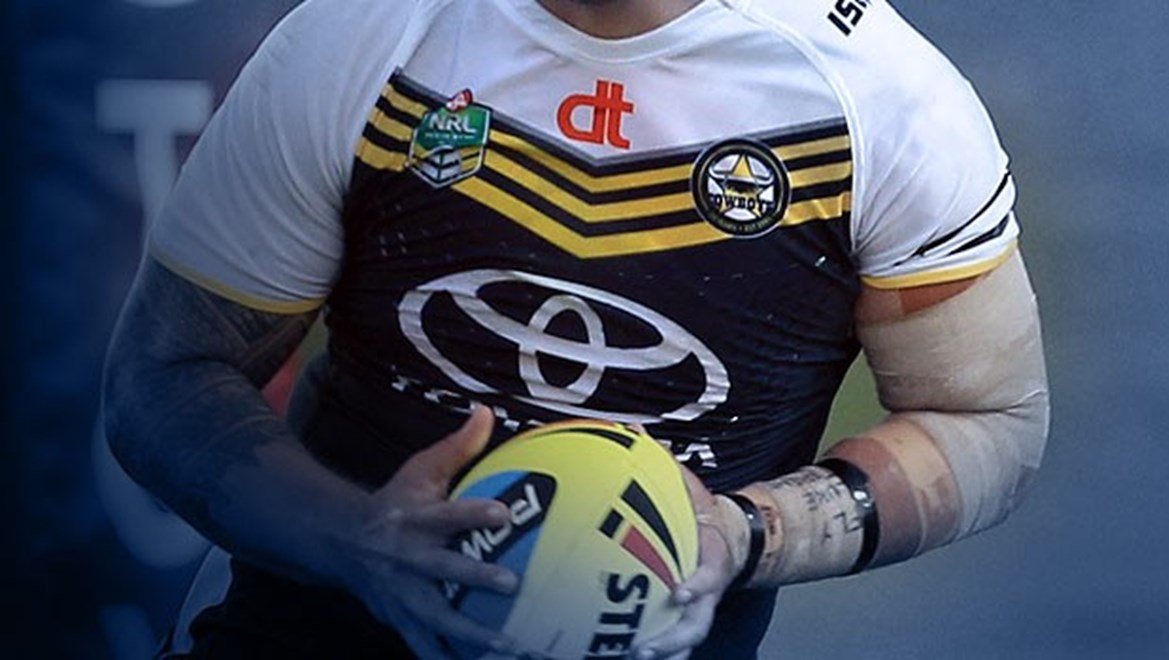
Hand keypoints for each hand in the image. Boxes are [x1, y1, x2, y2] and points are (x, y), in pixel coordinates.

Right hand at [341, 406, 519, 657]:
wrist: (342, 542)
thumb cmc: (396, 501)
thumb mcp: (420, 470)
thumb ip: (458, 447)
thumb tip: (488, 412)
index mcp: (415, 520)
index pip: (446, 515)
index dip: (473, 514)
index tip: (505, 513)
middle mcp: (407, 559)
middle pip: (441, 571)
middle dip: (474, 578)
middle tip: (512, 583)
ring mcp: (402, 595)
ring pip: (435, 620)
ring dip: (470, 636)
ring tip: (508, 646)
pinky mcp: (400, 620)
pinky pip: (426, 647)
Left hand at [630, 466, 748, 659]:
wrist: (728, 535)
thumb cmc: (701, 511)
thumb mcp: (689, 485)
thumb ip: (664, 463)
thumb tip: (633, 427)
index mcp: (713, 558)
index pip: (710, 576)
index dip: (697, 585)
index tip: (678, 592)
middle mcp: (708, 589)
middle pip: (698, 623)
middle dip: (675, 639)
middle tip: (646, 649)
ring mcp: (699, 606)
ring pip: (686, 637)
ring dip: (665, 652)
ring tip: (635, 659)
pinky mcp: (685, 615)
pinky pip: (671, 636)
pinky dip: (655, 647)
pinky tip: (622, 654)